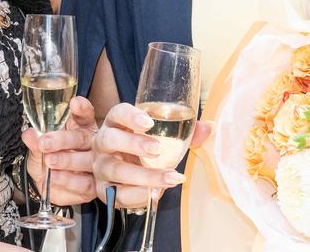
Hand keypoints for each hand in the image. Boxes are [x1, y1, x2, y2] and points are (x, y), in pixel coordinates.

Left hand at [23, 96, 98, 205]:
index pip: (84, 115)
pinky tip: (54, 177)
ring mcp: (95, 165)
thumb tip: (29, 134)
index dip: (81, 108)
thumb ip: (35, 142)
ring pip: (86, 160)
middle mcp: (91, 144)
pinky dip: (68, 179)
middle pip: (82, 138)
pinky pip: (85, 183)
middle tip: (44, 143)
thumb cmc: (46, 161)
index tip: (74, 103)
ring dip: (66, 160)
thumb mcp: (38, 150)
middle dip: (63, 139)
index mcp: (80, 128)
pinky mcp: (93, 186)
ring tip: (49, 161)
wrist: (46, 187)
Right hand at [92, 103, 213, 209]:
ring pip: (115, 170)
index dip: (131, 116)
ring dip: (143, 175)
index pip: (118, 113)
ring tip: (169, 179)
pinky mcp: (103, 190)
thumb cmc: (145, 149)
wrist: (125, 172)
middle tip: (158, 150)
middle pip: (110, 140)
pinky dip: (138, 195)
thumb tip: (209, 128)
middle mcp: (103, 142)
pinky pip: (117, 194)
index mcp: (116, 123)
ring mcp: (100, 167)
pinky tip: (156, 194)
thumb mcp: (162, 137)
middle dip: (134, 144)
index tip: (149, 122)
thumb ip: (185, 132)